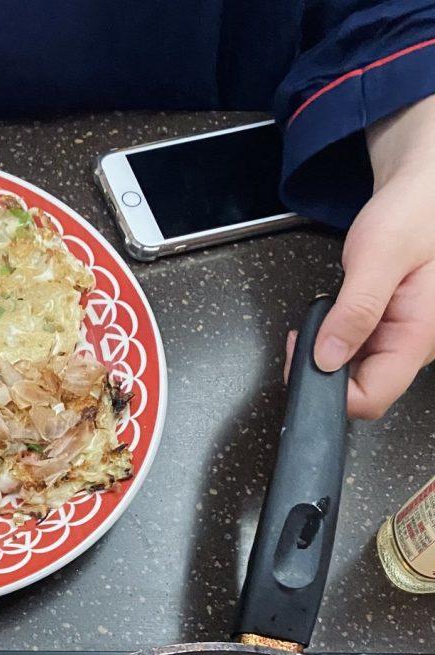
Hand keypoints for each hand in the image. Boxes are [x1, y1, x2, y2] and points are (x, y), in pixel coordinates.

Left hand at [296, 94, 434, 419]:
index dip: (331, 393)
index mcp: (418, 336)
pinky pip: (356, 352)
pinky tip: (330, 317)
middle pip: (360, 391)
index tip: (304, 360)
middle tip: (301, 338)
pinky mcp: (388, 330)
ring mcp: (400, 340)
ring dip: (326, 356)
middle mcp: (412, 346)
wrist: (425, 187)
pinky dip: (333, 341)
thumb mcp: (380, 254)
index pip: (371, 398)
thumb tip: (328, 358)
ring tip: (318, 319)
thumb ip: (356, 309)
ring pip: (354, 374)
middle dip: (322, 374)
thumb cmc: (413, 211)